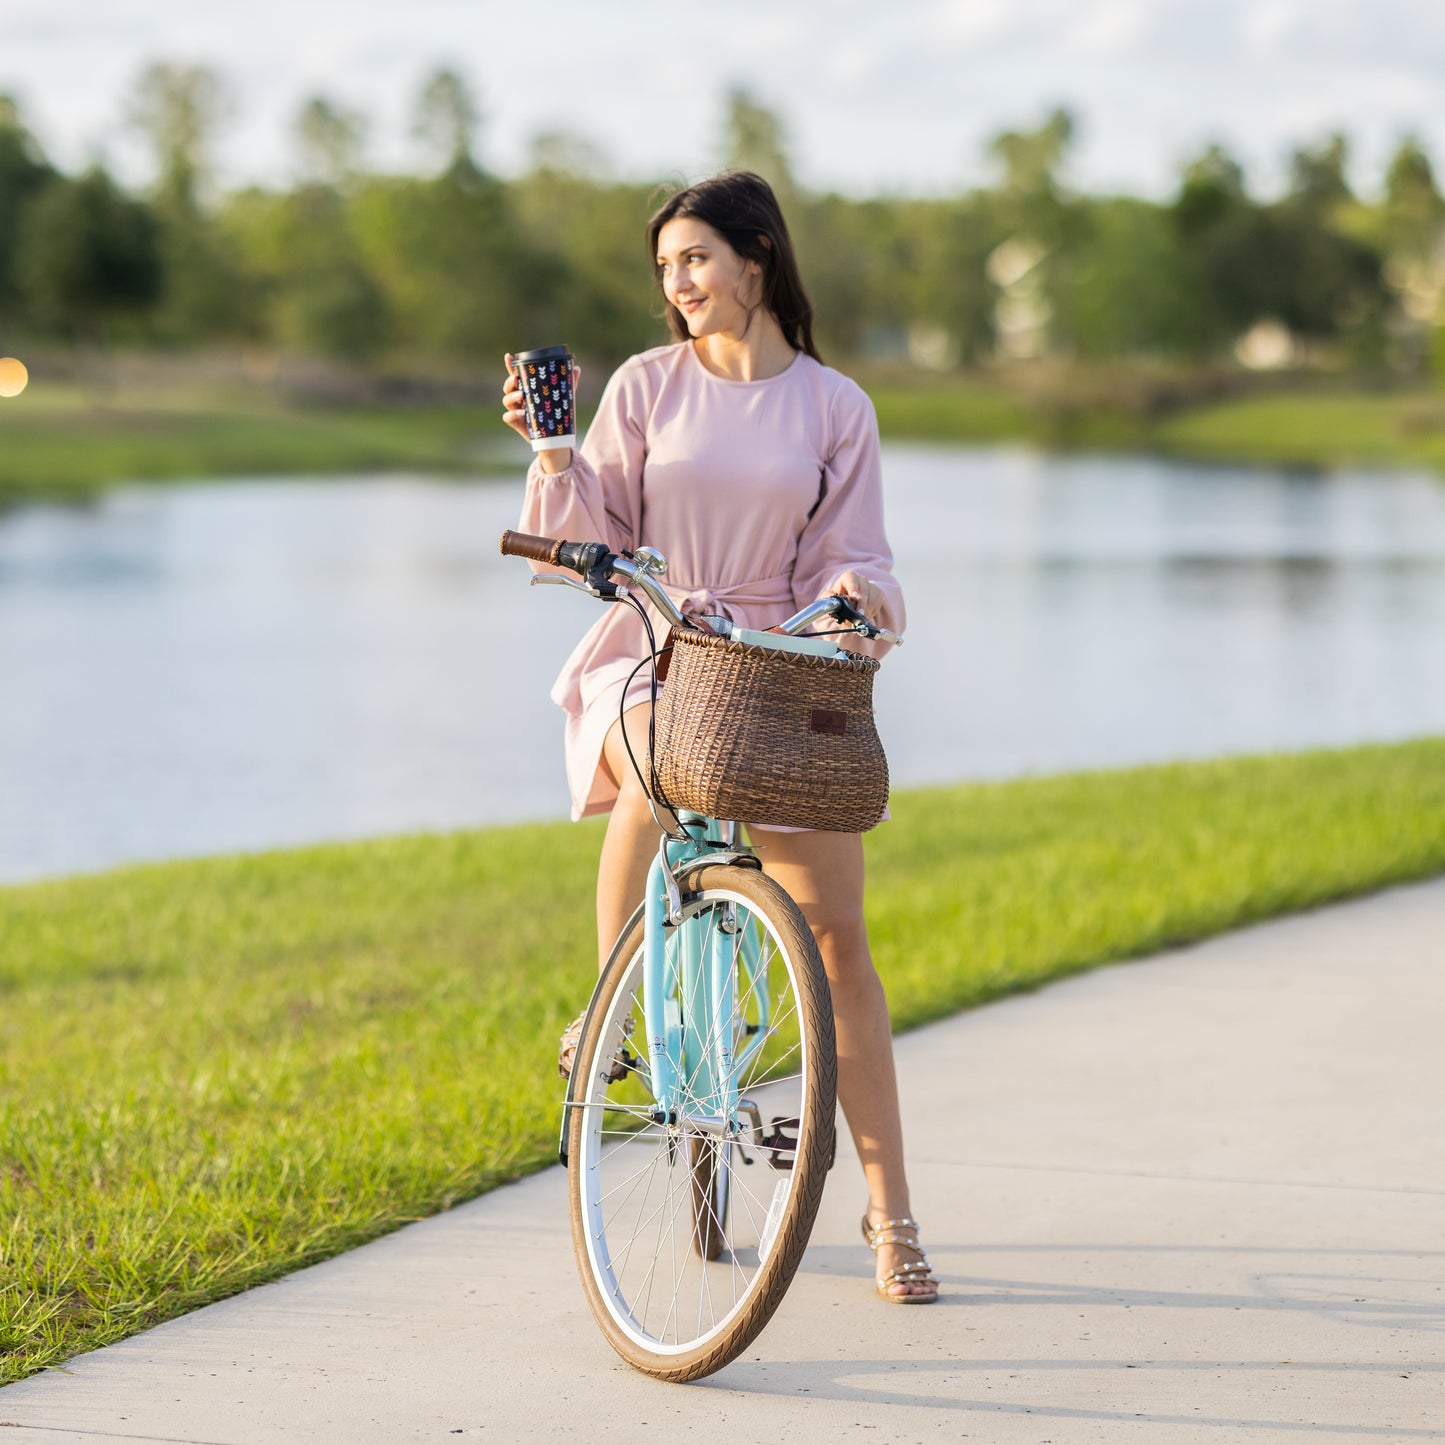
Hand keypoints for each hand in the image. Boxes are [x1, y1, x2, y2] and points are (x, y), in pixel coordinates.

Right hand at [502, 354, 580, 473]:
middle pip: (507, 387)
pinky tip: (522, 413)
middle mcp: (518, 399)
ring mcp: (516, 411)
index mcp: (527, 389)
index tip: (509, 356)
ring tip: (522, 395)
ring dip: (512, 396)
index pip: (516, 375)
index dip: (510, 365)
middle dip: (509, 381)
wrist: (556, 439)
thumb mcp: (564, 397)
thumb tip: (576, 368)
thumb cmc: (557, 415)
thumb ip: (569, 383)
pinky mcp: (517, 424)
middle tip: (516, 379)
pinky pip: (508, 417)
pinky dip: (513, 414)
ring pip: (506, 400)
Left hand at [824, 570, 885, 621]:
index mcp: (848, 577)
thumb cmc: (838, 599)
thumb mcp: (830, 597)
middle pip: (864, 590)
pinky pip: (877, 603)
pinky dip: (872, 611)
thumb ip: (829, 599)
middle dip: (862, 603)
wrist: (849, 603)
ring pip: (872, 597)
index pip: (851, 579)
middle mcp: (861, 579)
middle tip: (859, 614)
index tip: (854, 596)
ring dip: (867, 609)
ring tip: (860, 618)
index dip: (853, 587)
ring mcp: (871, 586)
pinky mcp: (878, 593)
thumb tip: (832, 603)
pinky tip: (865, 614)